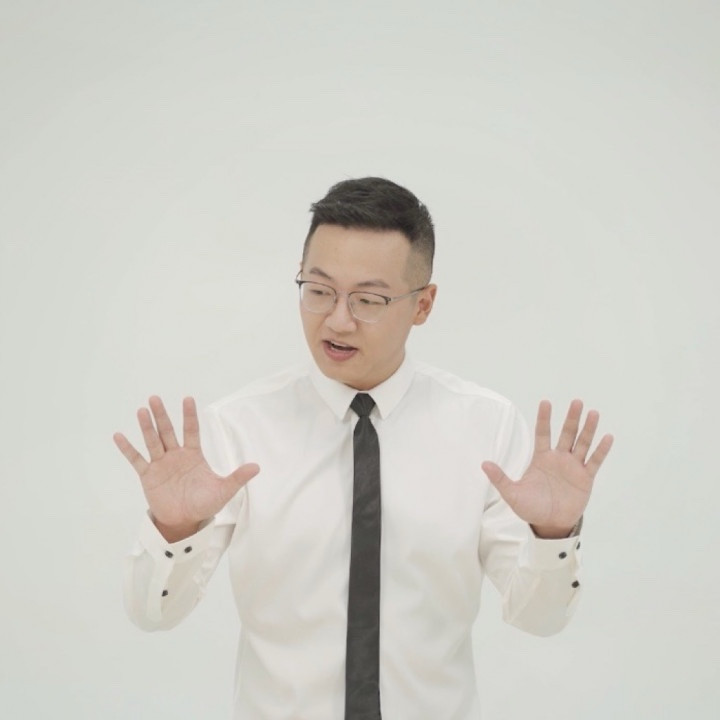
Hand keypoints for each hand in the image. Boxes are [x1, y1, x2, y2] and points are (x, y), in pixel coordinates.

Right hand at [114, 396, 259, 541]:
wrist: (185, 522)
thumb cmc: (204, 504)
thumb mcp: (223, 490)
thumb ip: (237, 477)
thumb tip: (257, 467)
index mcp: (193, 455)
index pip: (191, 430)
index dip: (189, 415)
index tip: (187, 398)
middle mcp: (176, 455)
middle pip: (168, 431)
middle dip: (162, 415)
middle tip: (155, 397)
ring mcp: (160, 464)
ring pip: (152, 441)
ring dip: (147, 427)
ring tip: (142, 410)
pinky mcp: (148, 476)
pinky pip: (136, 459)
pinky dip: (128, 448)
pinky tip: (119, 435)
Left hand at [482, 399, 612, 537]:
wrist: (550, 524)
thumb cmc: (530, 507)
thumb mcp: (512, 494)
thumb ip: (500, 478)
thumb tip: (483, 464)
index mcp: (541, 459)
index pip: (542, 433)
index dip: (544, 418)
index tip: (546, 402)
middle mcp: (559, 458)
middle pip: (566, 434)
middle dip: (571, 418)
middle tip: (577, 401)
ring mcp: (573, 467)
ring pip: (582, 444)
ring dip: (588, 429)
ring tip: (593, 413)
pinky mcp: (586, 478)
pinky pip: (595, 461)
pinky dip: (601, 450)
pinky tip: (607, 437)